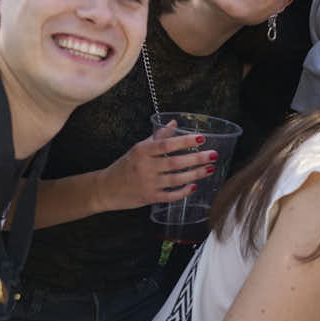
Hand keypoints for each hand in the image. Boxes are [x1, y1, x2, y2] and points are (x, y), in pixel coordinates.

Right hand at [97, 122, 218, 208]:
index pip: (167, 144)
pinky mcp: (149, 197)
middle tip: (214, 155)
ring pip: (176, 179)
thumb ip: (158, 136)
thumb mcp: (139, 148)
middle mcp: (145, 166)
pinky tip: (194, 186)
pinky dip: (183, 192)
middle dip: (197, 159)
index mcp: (142, 151)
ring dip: (195, 174)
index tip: (201, 138)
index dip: (185, 141)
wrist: (105, 188)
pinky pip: (170, 195)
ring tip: (209, 169)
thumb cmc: (125, 165)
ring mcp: (147, 183)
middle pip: (175, 162)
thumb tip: (174, 123)